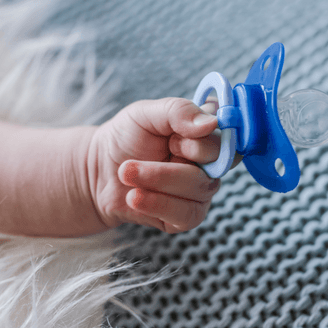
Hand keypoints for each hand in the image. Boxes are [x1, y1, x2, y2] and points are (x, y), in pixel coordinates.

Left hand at [87, 97, 241, 233]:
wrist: (100, 170)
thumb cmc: (127, 137)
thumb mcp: (145, 113)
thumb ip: (179, 111)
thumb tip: (212, 123)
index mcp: (207, 132)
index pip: (228, 133)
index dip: (203, 137)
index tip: (172, 137)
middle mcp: (211, 161)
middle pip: (216, 161)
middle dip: (174, 156)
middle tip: (136, 156)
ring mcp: (202, 190)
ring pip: (199, 187)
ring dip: (156, 178)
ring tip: (125, 172)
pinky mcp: (188, 216)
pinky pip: (186, 214)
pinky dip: (157, 203)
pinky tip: (134, 196)